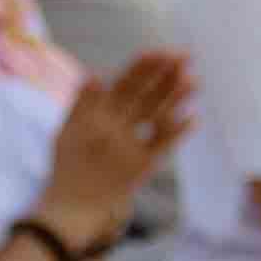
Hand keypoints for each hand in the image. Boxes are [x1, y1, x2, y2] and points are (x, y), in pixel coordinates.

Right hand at [41, 51, 190, 240]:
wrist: (72, 208)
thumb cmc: (68, 169)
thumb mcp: (65, 132)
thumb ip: (81, 103)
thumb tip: (96, 72)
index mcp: (94, 118)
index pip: (122, 86)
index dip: (141, 68)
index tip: (158, 51)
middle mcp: (112, 130)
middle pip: (144, 96)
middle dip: (165, 74)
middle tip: (186, 55)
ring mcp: (127, 149)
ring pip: (156, 116)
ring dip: (176, 97)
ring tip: (194, 79)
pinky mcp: (140, 168)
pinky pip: (162, 145)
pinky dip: (178, 131)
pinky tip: (193, 117)